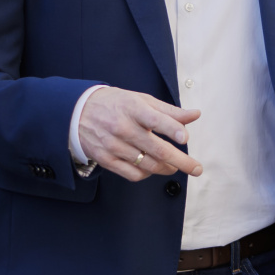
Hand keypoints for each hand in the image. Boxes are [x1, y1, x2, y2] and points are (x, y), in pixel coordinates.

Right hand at [78, 88, 201, 181]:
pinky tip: (153, 168)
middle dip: (181, 161)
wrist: (78, 111)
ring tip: (176, 166)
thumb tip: (195, 115)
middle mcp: (123, 128)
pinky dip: (147, 174)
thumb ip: (170, 111)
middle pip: (157, 150)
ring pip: (148, 165)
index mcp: (133, 109)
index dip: (172, 129)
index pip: (156, 120)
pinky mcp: (106, 159)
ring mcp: (113, 145)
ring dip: (167, 168)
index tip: (185, 138)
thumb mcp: (142, 100)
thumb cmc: (117, 104)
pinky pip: (132, 174)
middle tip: (196, 168)